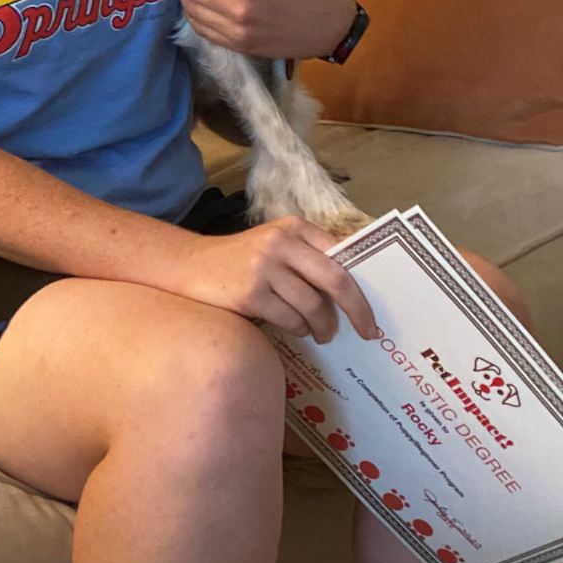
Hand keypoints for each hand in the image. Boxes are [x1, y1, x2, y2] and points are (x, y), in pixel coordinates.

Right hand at [173, 216, 377, 343]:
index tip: (373, 310)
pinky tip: (297, 330)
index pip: (341, 255)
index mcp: (294, 227)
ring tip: (322, 334)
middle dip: (357, 310)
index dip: (362, 286)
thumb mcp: (274, 245)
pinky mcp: (250, 293)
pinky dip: (299, 330)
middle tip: (367, 331)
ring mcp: (264, 267)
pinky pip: (291, 320)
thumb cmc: (240, 261)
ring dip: (323, 327)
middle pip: (336, 279)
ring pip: (313, 306)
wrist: (189, 266)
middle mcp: (281, 242)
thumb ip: (308, 257)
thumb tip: (353, 290)